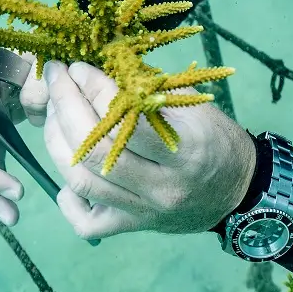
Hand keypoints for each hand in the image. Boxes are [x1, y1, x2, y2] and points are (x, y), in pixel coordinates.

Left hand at [42, 61, 255, 240]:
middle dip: (66, 107)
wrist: (239, 190)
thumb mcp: (194, 107)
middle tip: (57, 78)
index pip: (128, 120)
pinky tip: (66, 169)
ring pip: (83, 183)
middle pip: (97, 151)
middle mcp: (164, 187)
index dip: (95, 89)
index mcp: (188, 150)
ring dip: (57, 142)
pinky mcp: (134, 227)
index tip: (80, 67)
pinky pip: (88, 223)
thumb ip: (149, 90)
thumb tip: (102, 65)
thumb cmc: (216, 138)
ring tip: (52, 112)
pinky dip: (67, 198)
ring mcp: (145, 211)